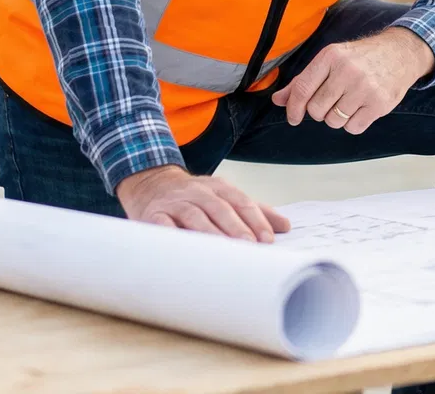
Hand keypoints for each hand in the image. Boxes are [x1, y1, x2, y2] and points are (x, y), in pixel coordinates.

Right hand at [115, 165, 290, 241]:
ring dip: (210, 232)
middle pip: (219, 207)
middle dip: (236, 227)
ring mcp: (175, 202)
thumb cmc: (194, 197)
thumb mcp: (224, 197)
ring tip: (223, 251)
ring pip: (194, 215)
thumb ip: (253, 211)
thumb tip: (284, 226)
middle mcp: (197, 191)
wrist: (150, 183)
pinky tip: (183, 248)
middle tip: (249, 245)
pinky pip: (162, 224)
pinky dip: (172, 234)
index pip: (240, 201)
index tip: (267, 239)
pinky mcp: (153, 214)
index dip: (255, 219)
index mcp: (218, 187)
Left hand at [271, 27, 434, 133]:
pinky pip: (353, 128)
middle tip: (331, 102)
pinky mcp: (379, 103)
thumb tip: (278, 100)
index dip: (293, 107)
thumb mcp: (332, 60)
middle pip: (316, 109)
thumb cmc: (361, 58)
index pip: (302, 88)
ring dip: (337, 118)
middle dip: (319, 111)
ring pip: (333, 121)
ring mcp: (364, 88)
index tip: (293, 117)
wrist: (401, 53)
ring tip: (348, 103)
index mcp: (331, 56)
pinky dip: (353, 124)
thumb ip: (304, 80)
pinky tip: (360, 109)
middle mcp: (347, 71)